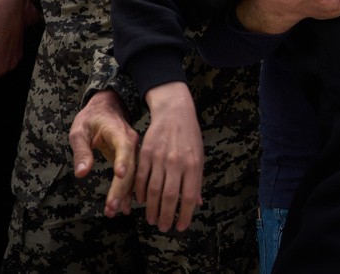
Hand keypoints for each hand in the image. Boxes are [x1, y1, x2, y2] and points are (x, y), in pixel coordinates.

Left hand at [70, 89, 139, 219]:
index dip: (122, 160)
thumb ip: (81, 151)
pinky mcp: (129, 158)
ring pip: (132, 174)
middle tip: (111, 208)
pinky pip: (131, 175)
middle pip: (129, 167)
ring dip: (124, 193)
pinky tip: (125, 206)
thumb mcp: (79, 130)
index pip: (124, 146)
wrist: (108, 107)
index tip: (119, 175)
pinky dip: (128, 191)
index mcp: (118, 132)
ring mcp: (132, 150)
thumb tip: (82, 173)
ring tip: (114, 211)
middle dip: (121, 188)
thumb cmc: (92, 117)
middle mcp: (130, 142)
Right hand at [137, 82, 203, 231]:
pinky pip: (140, 178)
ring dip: (151, 208)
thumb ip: (197, 181)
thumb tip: (197, 203)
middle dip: (165, 216)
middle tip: (163, 227)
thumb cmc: (190, 137)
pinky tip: (141, 201)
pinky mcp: (145, 154)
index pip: (188, 197)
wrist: (175, 112)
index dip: (184, 214)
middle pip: (169, 197)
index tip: (180, 227)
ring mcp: (160, 158)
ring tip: (151, 219)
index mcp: (193, 165)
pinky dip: (139, 192)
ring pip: (152, 190)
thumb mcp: (199, 157)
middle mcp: (176, 163)